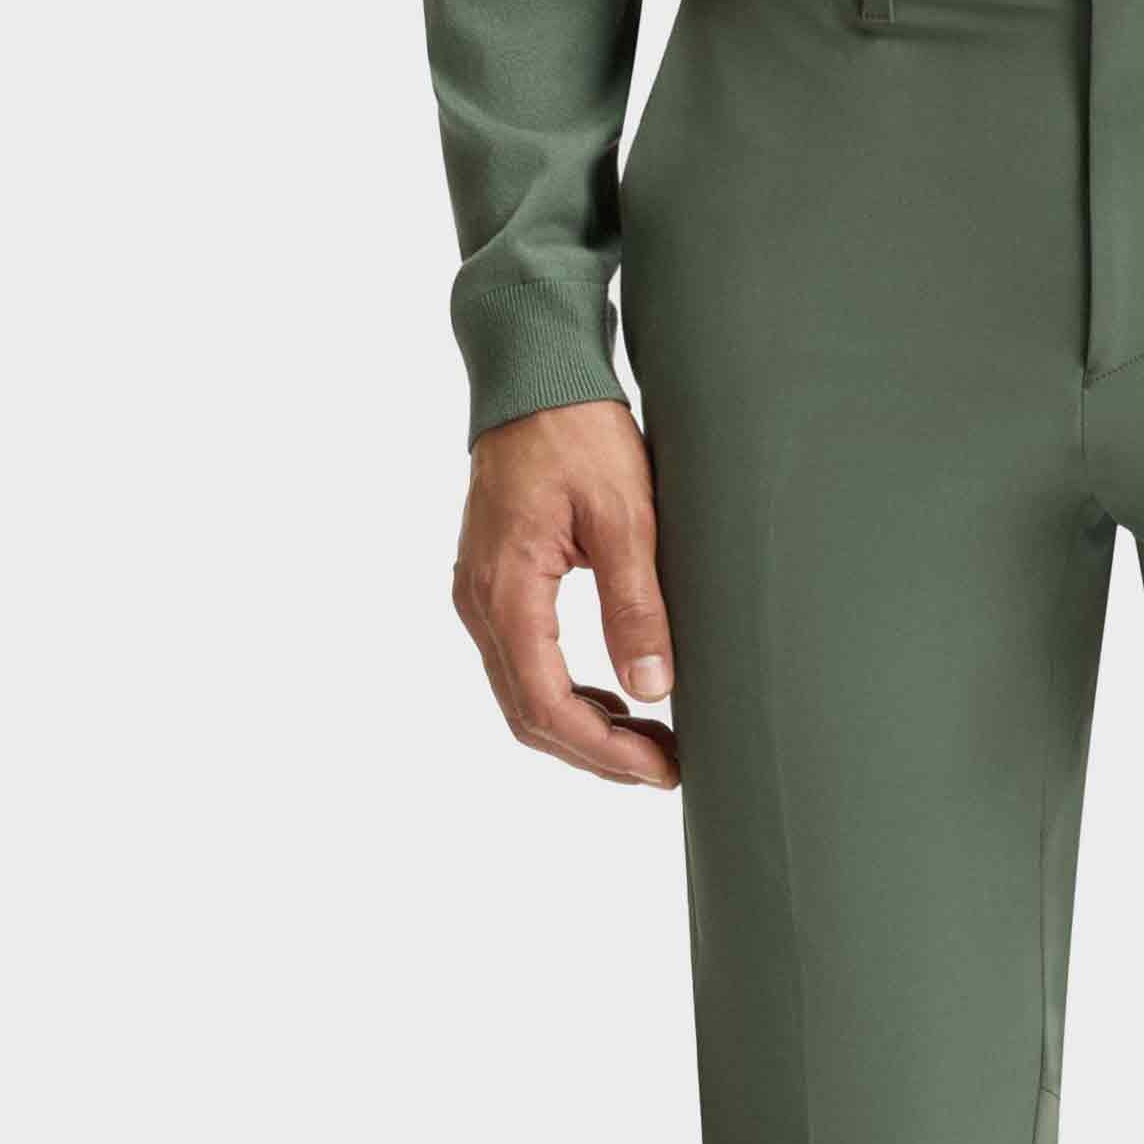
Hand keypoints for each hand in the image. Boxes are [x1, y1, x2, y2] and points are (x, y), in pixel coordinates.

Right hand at [451, 402, 678, 789]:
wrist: (534, 374)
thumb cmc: (577, 431)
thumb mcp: (626, 516)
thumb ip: (636, 605)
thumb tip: (652, 689)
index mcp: (507, 589)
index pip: (547, 703)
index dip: (604, 751)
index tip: (660, 769)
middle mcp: (480, 602)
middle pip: (529, 714)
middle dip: (597, 754)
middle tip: (663, 769)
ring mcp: (480, 595)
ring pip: (523, 696)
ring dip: (583, 730)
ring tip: (649, 743)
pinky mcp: (493, 586)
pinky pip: (523, 664)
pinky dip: (568, 696)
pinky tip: (617, 701)